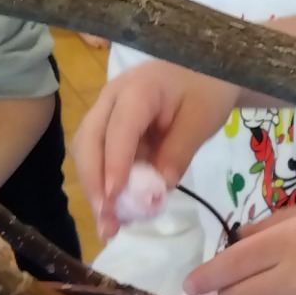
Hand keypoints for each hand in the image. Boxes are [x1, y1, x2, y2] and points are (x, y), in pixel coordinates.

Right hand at [76, 60, 239, 235]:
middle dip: (95, 184)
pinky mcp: (110, 128)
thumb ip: (179, 152)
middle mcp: (111, 98)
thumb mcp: (202, 120)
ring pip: (88, 152)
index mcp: (137, 88)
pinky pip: (101, 157)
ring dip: (95, 190)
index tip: (113, 199)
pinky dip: (106, 185)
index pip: (119, 129)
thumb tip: (157, 191)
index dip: (114, 164)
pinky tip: (118, 211)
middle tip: (107, 222)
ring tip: (110, 226)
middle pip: (89, 142)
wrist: (206, 69)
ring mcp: (107, 112)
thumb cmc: (207, 88)